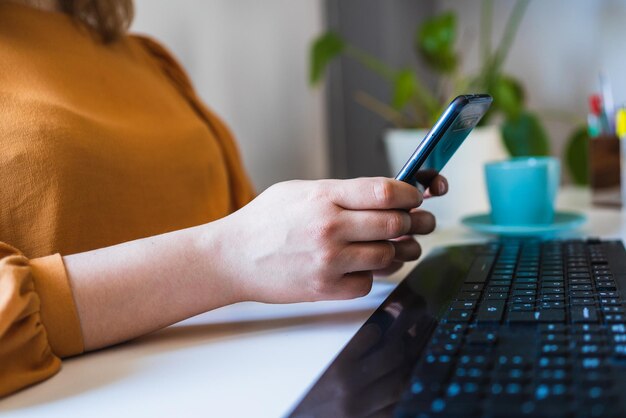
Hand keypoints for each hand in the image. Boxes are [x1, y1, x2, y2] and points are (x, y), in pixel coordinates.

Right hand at [211, 176, 444, 302]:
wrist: (232, 257)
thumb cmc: (265, 221)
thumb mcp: (299, 190)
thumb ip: (342, 191)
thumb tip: (386, 194)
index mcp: (324, 197)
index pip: (386, 192)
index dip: (410, 194)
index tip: (415, 197)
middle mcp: (329, 228)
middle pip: (395, 224)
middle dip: (412, 222)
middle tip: (414, 222)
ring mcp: (328, 261)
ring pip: (388, 256)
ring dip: (396, 251)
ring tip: (393, 245)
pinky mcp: (325, 288)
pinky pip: (368, 283)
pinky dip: (370, 275)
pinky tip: (360, 266)